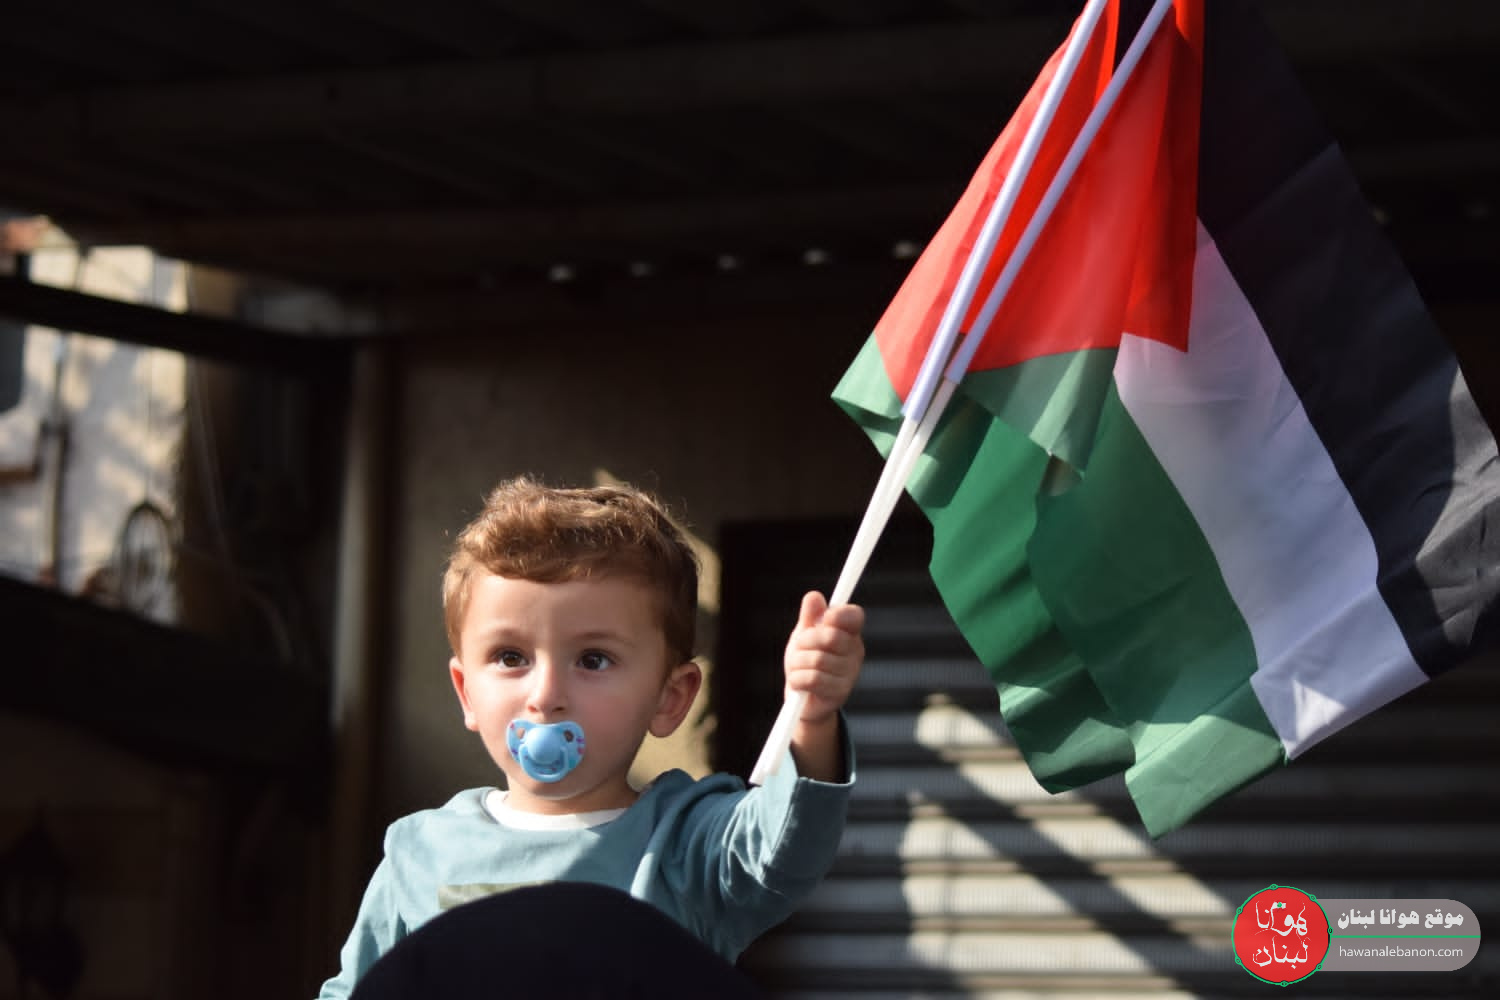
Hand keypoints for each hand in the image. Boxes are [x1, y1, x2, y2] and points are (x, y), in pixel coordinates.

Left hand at [784, 591, 864, 725]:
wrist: (803, 702)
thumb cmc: (806, 663)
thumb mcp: (805, 636)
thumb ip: (810, 617)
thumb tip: (814, 596)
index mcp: (850, 634)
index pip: (855, 616)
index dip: (839, 614)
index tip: (824, 618)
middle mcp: (855, 653)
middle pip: (829, 636)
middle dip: (805, 641)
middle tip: (800, 648)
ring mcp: (850, 674)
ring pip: (816, 659)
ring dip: (797, 663)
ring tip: (798, 669)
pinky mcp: (839, 694)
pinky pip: (812, 679)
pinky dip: (797, 680)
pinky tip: (798, 683)